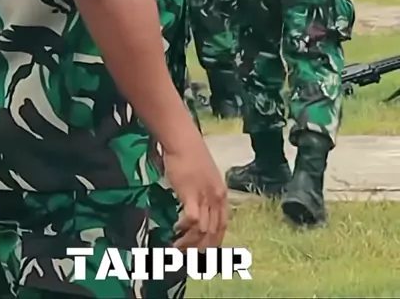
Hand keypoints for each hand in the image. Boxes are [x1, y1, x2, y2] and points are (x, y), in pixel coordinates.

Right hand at [164, 135, 227, 251]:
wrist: (183, 141)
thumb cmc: (190, 156)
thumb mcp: (204, 177)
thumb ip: (204, 193)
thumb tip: (197, 209)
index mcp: (222, 194)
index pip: (223, 225)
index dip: (215, 242)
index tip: (204, 253)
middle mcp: (217, 198)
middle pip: (214, 232)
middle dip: (202, 249)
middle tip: (188, 257)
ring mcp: (205, 197)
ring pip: (203, 231)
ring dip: (190, 243)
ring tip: (177, 247)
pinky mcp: (191, 195)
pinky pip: (193, 220)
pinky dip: (185, 228)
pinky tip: (176, 228)